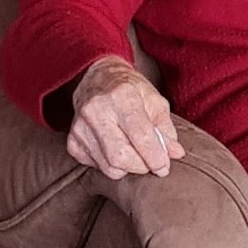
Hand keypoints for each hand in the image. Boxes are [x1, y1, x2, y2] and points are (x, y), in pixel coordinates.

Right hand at [68, 55, 184, 179]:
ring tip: (138, 158)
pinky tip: (118, 151)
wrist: (98, 78)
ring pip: (108, 166)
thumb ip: (165, 128)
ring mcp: (80, 127)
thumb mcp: (154, 99)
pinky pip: (95, 167)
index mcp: (122, 96)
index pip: (140, 134)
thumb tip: (175, 154)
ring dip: (128, 169)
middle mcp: (97, 110)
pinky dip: (111, 166)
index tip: (164, 167)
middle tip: (152, 165)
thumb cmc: (130, 89)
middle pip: (120, 156)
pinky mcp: (72, 142)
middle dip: (141, 167)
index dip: (154, 156)